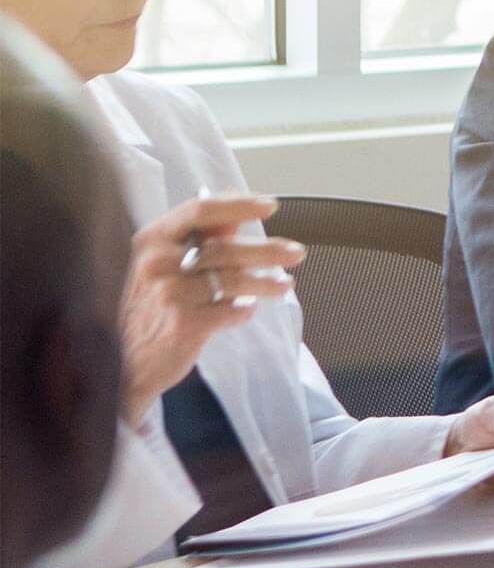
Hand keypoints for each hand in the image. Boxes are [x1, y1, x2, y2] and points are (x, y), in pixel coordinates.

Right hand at [117, 195, 299, 422]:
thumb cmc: (148, 307)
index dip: (238, 205)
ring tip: (286, 285)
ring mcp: (170, 294)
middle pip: (226, 248)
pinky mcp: (184, 324)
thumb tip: (235, 212)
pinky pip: (231, 312)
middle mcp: (158, 262)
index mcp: (152, 239)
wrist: (122, 362)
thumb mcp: (162, 266)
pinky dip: (244, 311)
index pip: (200, 211)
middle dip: (267, 251)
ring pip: (233, 280)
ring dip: (267, 283)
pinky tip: (247, 311)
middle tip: (297, 253)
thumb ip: (198, 239)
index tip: (271, 204)